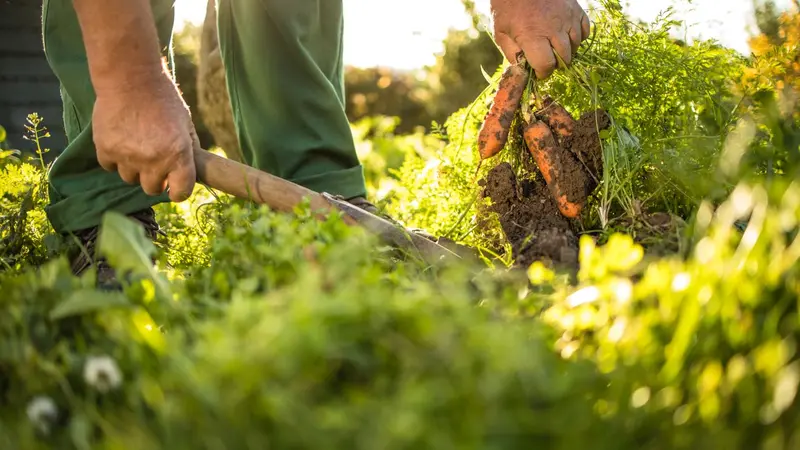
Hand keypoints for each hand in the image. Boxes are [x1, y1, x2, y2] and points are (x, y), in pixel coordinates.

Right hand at [92, 74, 197, 202]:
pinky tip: (120, 140)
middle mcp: (153, 161)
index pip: (180, 192)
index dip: (178, 191)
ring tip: (136, 145)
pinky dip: (114, 158)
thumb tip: (191, 169)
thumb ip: (188, 148)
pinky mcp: (105, 150)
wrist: (130, 78)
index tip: (175, 186)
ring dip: (134, 168)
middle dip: (155, 179)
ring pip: (130, 178)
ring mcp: (127, 157)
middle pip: (152, 189)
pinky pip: (110, 166)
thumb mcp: (185, 123)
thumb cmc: (163, 98)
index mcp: (178, 155)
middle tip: (154, 161)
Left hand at [490, 0, 590, 78]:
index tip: (538, 71)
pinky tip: (566, 37)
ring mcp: (568, 18)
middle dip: (555, 64)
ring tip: (554, 48)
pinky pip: (585, 31)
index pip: (546, 66)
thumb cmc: (508, 6)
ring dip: (566, 52)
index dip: (542, 73)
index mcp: (533, 36)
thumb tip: (524, 69)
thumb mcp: (501, 32)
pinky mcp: (576, 9)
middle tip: (546, 60)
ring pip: (575, 46)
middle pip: (564, 59)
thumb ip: (512, 53)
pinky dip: (578, 38)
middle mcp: (554, 28)